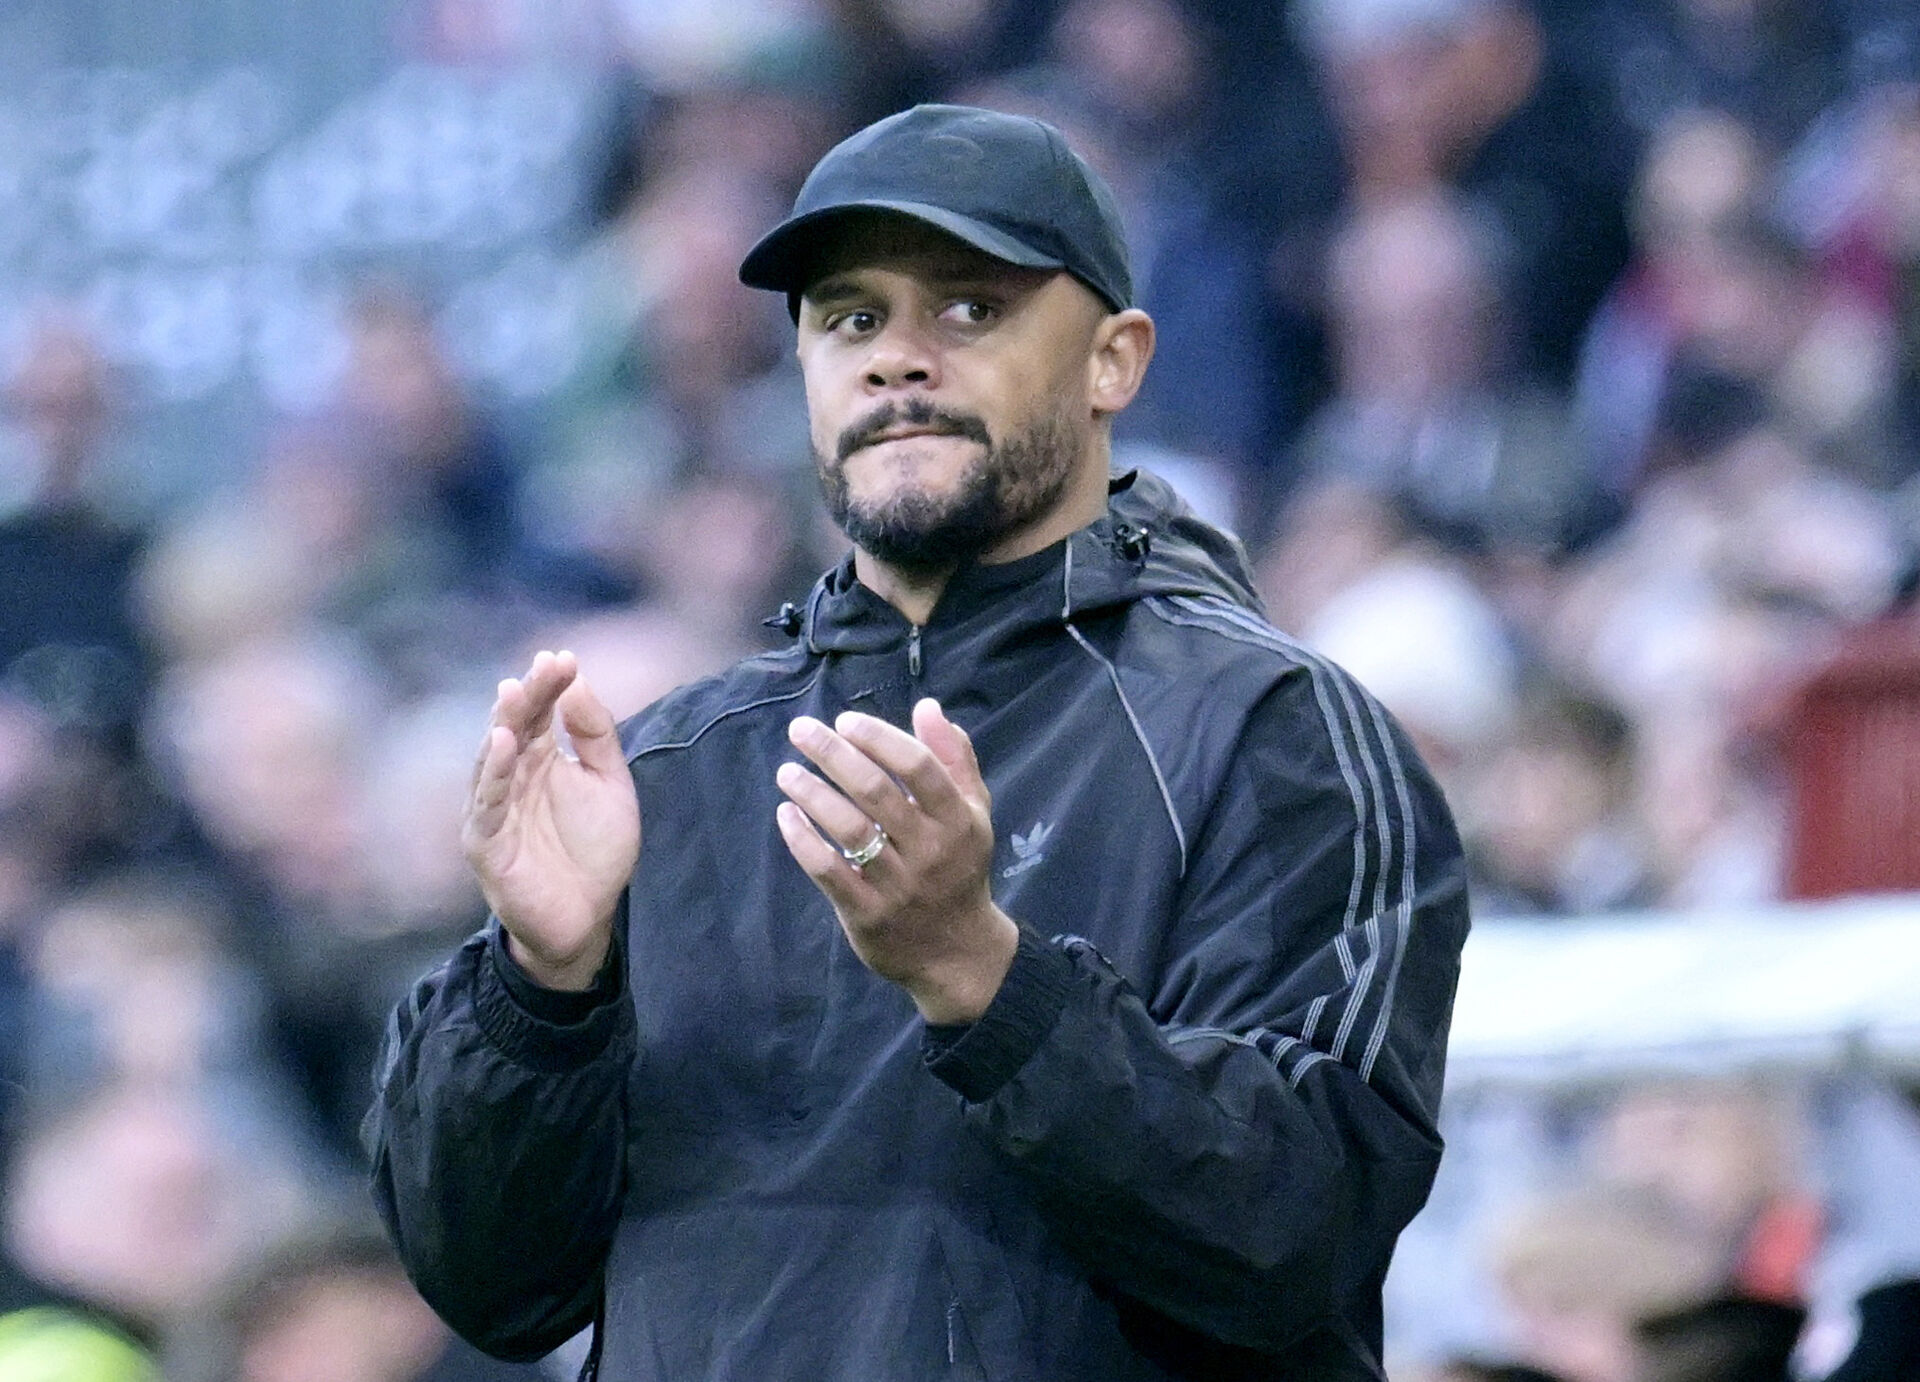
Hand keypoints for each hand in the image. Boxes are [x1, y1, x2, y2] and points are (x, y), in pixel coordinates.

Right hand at [463, 650, 638, 990]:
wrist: (588, 918)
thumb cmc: (595, 851)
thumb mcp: (610, 784)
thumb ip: (595, 735)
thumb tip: (580, 681)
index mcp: (539, 759)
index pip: (540, 712)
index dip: (549, 685)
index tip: (564, 658)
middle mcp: (511, 778)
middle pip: (515, 726)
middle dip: (529, 694)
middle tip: (545, 665)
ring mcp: (494, 809)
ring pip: (493, 758)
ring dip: (503, 724)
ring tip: (514, 691)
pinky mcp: (485, 843)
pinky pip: (486, 803)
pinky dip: (492, 773)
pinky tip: (503, 743)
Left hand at [775, 698, 1017, 1023]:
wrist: (959, 953)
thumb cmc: (960, 868)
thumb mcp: (974, 813)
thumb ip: (954, 759)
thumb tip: (928, 707)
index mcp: (958, 820)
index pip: (918, 767)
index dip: (879, 738)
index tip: (846, 721)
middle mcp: (930, 850)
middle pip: (876, 791)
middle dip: (833, 754)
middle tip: (801, 730)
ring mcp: (898, 885)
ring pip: (849, 829)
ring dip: (812, 793)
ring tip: (787, 771)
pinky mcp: (868, 914)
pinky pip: (828, 870)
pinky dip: (803, 839)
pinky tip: (786, 813)